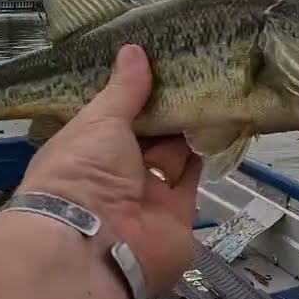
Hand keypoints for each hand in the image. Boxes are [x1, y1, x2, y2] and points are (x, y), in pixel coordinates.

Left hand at [17, 44, 200, 297]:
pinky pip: (193, 176)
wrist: (97, 246)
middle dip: (166, 109)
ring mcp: (146, 197)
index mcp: (85, 151)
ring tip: (210, 86)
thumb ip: (123, 89)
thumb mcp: (99, 120)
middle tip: (192, 70)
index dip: (134, 95)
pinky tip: (218, 119)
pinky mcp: (178, 214)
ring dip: (188, 127)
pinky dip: (204, 152)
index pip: (112, 118)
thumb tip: (134, 51)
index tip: (158, 65)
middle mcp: (114, 175)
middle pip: (146, 136)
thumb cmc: (81, 174)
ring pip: (173, 154)